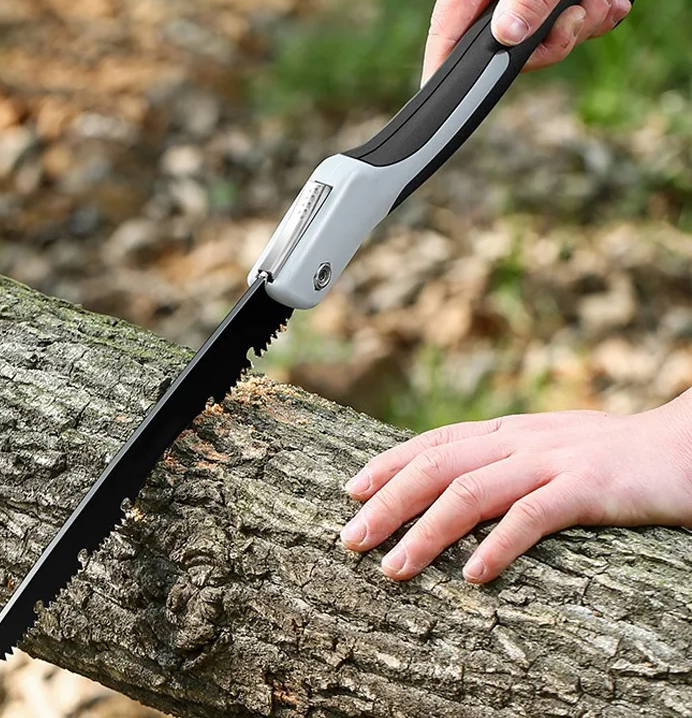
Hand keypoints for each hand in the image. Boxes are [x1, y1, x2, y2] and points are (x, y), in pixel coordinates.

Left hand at [340, 397, 691, 582]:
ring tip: (394, 567)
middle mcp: (519, 441)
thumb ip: (503, 458)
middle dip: (388, 502)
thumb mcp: (548, 447)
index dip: (388, 464)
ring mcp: (551, 462)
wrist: (683, 444)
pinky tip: (472, 575)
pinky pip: (532, 516)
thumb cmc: (612, 455)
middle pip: (437, 467)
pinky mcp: (587, 488)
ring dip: (427, 531)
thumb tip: (453, 480)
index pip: (433, 443)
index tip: (350, 491)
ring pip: (471, 492)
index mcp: (507, 431)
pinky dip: (498, 545)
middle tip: (351, 538)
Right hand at [422, 0, 631, 82]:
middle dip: (549, 42)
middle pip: (500, 43)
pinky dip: (581, 11)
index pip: (446, 31)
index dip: (441, 69)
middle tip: (579, 18)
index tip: (442, 97)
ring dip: (575, 22)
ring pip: (531, 32)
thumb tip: (505, 38)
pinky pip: (548, 14)